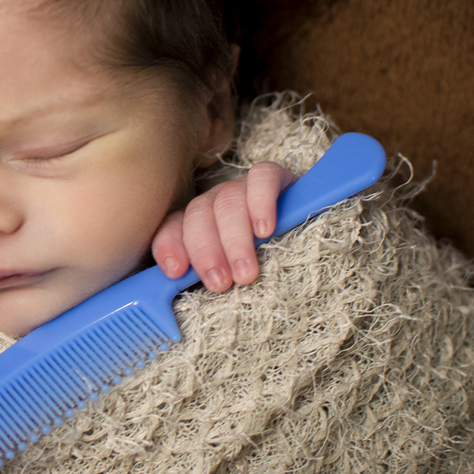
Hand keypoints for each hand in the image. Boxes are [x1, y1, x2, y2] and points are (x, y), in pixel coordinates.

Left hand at [151, 161, 295, 291]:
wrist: (304, 224)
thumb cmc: (259, 261)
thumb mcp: (227, 272)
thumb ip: (206, 277)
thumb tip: (175, 297)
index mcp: (196, 222)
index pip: (172, 227)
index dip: (170, 247)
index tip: (176, 272)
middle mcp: (214, 201)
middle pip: (198, 216)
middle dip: (206, 252)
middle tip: (220, 283)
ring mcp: (241, 187)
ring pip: (228, 203)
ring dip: (235, 240)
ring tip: (246, 272)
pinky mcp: (273, 176)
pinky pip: (262, 179)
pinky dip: (261, 202)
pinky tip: (265, 229)